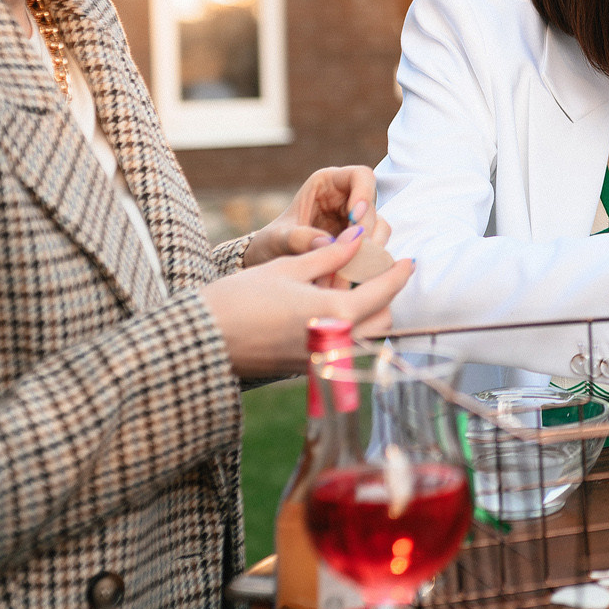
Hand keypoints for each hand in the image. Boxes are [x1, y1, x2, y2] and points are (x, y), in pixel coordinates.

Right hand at [202, 225, 413, 377]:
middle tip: (378, 273)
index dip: (398, 274)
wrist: (200, 343)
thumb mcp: (286, 269)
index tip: (408, 260)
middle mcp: (334, 344)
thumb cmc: (238, 300)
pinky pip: (342, 349)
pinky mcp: (307, 371)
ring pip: (365, 339)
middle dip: (386, 298)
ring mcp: (321, 362)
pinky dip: (348, 330)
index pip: (383, 293)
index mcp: (334, 315)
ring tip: (356, 289)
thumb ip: (329, 256)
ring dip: (369, 316)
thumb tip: (358, 237)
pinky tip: (332, 308)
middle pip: (382, 322)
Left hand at [242, 166, 393, 283]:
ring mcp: (356, 223)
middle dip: (366, 231)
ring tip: (348, 271)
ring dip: (369, 251)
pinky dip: (365, 265)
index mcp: (327, 184)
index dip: (364, 193)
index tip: (355, 217)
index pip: (360, 176)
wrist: (267, 264)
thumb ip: (298, 238)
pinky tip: (349, 279)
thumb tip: (327, 243)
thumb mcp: (277, 238)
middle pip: (373, 208)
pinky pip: (374, 252)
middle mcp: (347, 199)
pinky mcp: (359, 245)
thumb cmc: (270, 242)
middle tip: (353, 253)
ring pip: (379, 231)